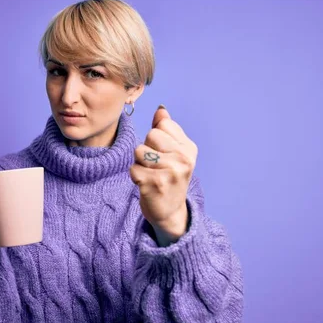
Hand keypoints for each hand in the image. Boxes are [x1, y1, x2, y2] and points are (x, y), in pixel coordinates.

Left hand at [129, 105, 197, 240]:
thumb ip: (167, 130)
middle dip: (147, 149)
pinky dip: (135, 176)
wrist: (170, 212)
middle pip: (150, 135)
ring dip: (139, 163)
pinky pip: (133, 168)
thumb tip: (161, 110)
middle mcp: (183, 159)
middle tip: (155, 166)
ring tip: (150, 174)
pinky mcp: (153, 184)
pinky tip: (145, 184)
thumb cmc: (169, 178)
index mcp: (189, 149)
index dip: (156, 138)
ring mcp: (169, 172)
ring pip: (139, 151)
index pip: (162, 125)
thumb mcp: (174, 153)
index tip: (163, 154)